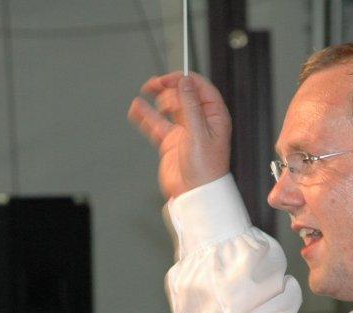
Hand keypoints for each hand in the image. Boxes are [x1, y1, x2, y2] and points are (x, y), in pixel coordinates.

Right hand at [128, 71, 231, 199]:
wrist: (195, 195)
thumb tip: (185, 83)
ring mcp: (184, 131)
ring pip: (169, 107)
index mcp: (214, 117)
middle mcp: (200, 122)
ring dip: (158, 98)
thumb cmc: (206, 170)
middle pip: (183, 95)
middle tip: (156, 85)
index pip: (201, 89)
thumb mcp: (199, 133)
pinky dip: (146, 116)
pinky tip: (138, 108)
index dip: (185, 80)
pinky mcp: (171, 141)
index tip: (171, 77)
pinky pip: (156, 124)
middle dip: (169, 88)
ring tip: (147, 91)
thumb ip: (191, 106)